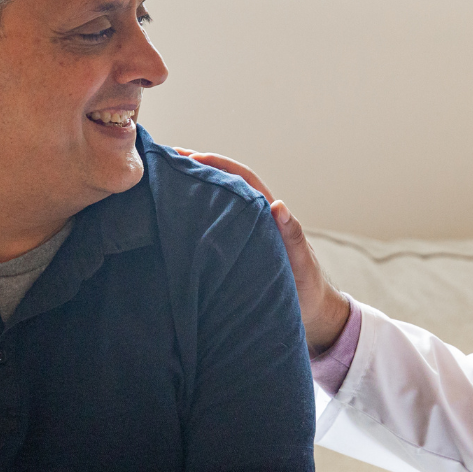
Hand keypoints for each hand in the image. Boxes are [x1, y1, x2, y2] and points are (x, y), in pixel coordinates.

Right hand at [173, 149, 351, 354]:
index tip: (192, 158)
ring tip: (162, 184)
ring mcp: (243, 235)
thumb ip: (292, 235)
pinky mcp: (235, 253)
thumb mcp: (301, 261)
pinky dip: (194, 220)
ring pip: (215, 205)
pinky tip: (172, 221)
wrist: (310, 313)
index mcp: (268, 215)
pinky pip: (212, 230)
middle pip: (223, 186)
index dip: (218, 165)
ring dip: (192, 193)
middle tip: (165, 162)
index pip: (242, 179)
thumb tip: (278, 205)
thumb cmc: (308, 285)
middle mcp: (253, 219)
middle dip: (197, 171)